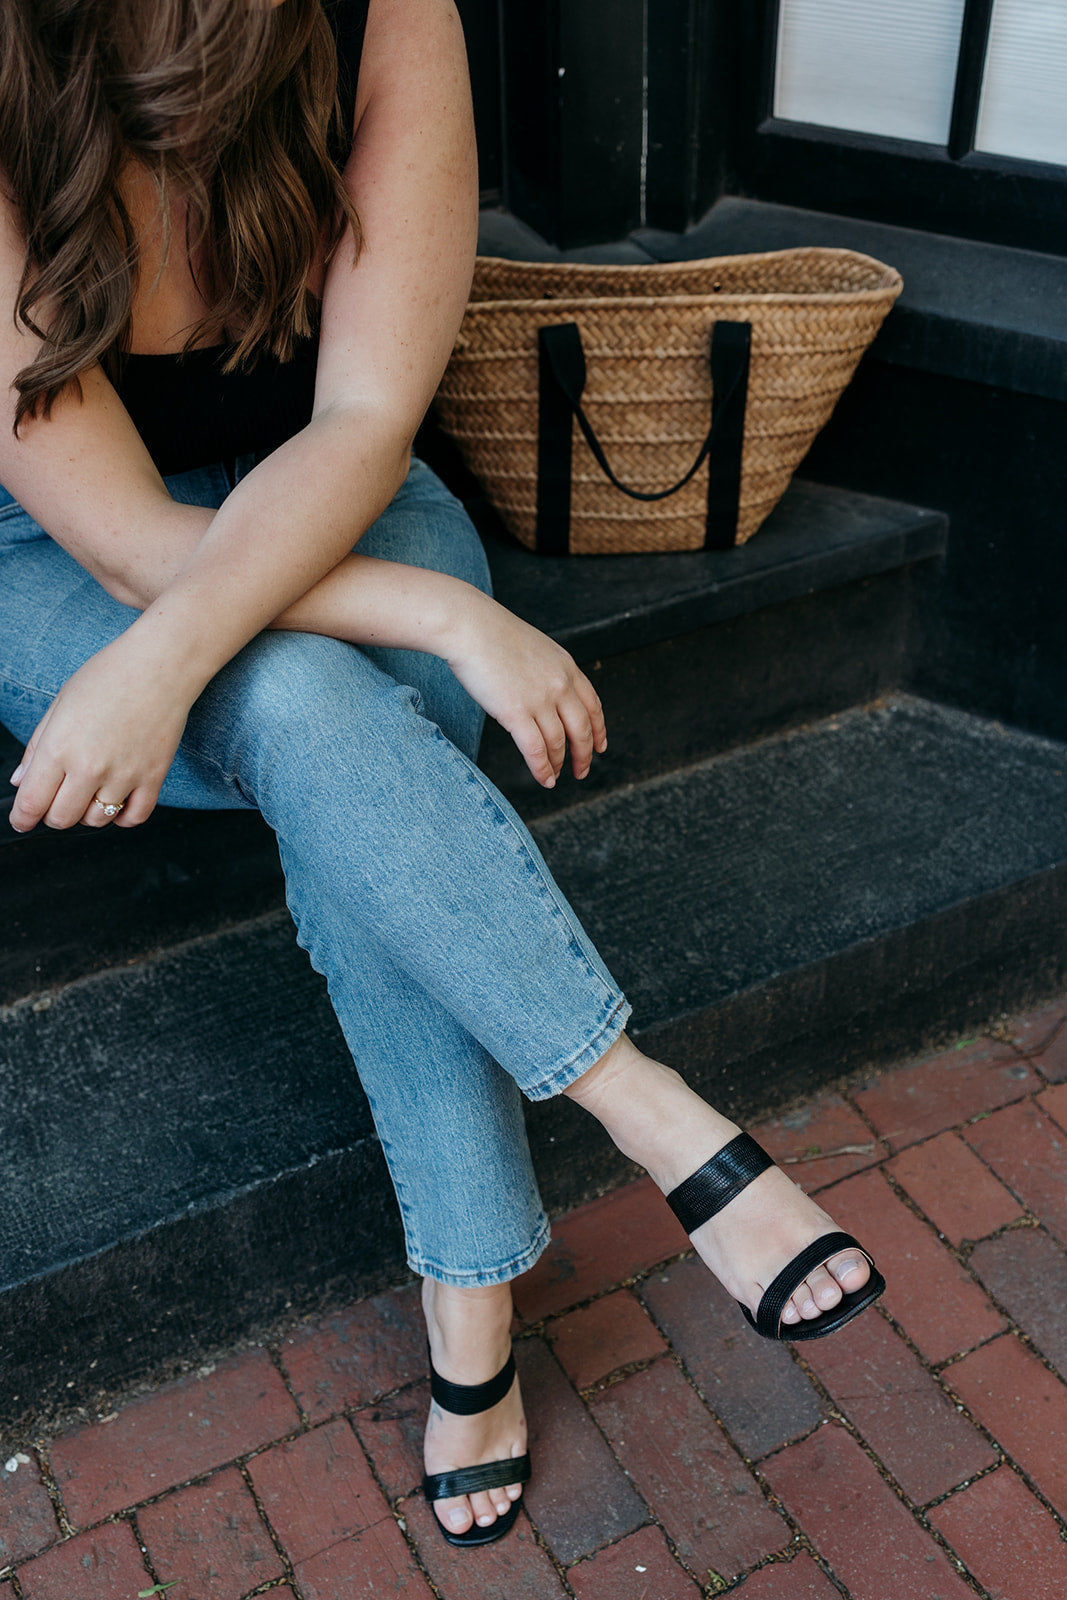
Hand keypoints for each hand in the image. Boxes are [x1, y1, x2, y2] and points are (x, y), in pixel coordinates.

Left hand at [8, 630, 192, 832]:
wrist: (161, 665)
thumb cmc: (108, 676)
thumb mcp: (60, 704)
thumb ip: (37, 746)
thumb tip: (20, 780)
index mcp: (60, 747)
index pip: (32, 802)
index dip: (22, 818)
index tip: (22, 820)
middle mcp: (89, 767)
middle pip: (62, 818)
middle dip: (53, 814)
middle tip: (57, 800)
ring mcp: (124, 775)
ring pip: (96, 820)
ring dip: (87, 813)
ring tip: (90, 793)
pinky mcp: (153, 777)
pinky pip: (134, 817)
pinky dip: (122, 817)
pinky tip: (117, 800)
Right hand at [443, 593, 606, 787]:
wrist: (470, 627)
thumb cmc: (491, 634)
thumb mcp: (535, 648)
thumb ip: (546, 672)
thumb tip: (545, 696)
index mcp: (566, 667)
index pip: (593, 706)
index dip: (598, 730)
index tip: (599, 747)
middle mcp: (560, 685)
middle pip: (582, 729)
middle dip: (584, 755)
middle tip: (582, 771)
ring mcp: (540, 700)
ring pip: (559, 743)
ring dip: (560, 764)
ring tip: (556, 777)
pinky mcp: (516, 713)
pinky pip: (536, 751)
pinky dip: (543, 770)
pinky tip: (545, 780)